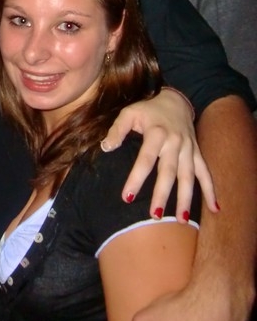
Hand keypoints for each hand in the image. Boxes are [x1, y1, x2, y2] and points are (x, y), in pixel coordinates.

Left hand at [102, 88, 216, 221]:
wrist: (176, 101)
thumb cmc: (148, 110)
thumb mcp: (129, 113)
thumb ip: (117, 130)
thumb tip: (106, 147)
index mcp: (157, 133)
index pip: (146, 159)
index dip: (136, 178)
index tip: (127, 197)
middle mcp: (175, 143)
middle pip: (169, 172)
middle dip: (163, 194)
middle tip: (155, 215)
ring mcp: (189, 149)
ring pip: (188, 176)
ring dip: (186, 198)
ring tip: (182, 220)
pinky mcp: (197, 153)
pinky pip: (206, 173)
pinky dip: (211, 190)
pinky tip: (214, 208)